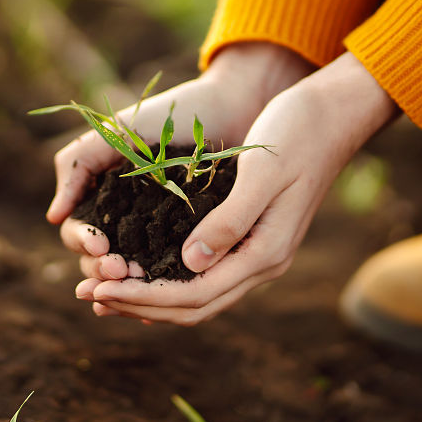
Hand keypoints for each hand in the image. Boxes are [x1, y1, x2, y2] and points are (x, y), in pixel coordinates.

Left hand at [78, 52, 396, 324]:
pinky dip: (168, 280)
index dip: (143, 297)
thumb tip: (189, 264)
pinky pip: (204, 274)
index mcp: (265, 252)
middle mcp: (262, 262)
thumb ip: (228, 221)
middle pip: (194, 306)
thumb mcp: (260, 173)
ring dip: (151, 299)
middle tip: (88, 295)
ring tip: (104, 292)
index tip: (100, 288)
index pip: (195, 295)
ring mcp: (258, 252)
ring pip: (199, 296)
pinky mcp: (251, 237)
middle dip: (139, 305)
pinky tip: (140, 270)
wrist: (333, 115)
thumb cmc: (297, 134)